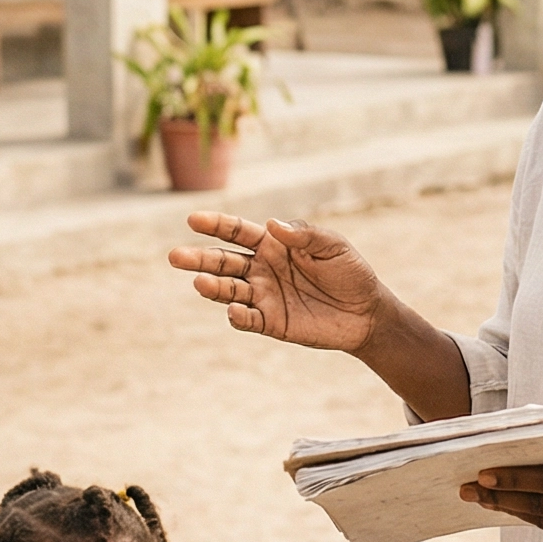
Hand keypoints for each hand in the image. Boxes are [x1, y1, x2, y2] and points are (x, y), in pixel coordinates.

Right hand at [171, 213, 385, 353]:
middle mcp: (262, 269)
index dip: (216, 224)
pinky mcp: (272, 322)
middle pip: (224, 261)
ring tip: (200, 283)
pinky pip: (248, 319)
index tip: (193, 219)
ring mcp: (264, 296)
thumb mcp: (334, 246)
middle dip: (200, 258)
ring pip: (229, 290)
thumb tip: (272, 224)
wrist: (367, 313)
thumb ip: (304, 235)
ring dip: (213, 287)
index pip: (238, 231)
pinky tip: (233, 311)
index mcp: (274, 245)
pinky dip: (238, 316)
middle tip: (175, 256)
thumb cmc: (350, 272)